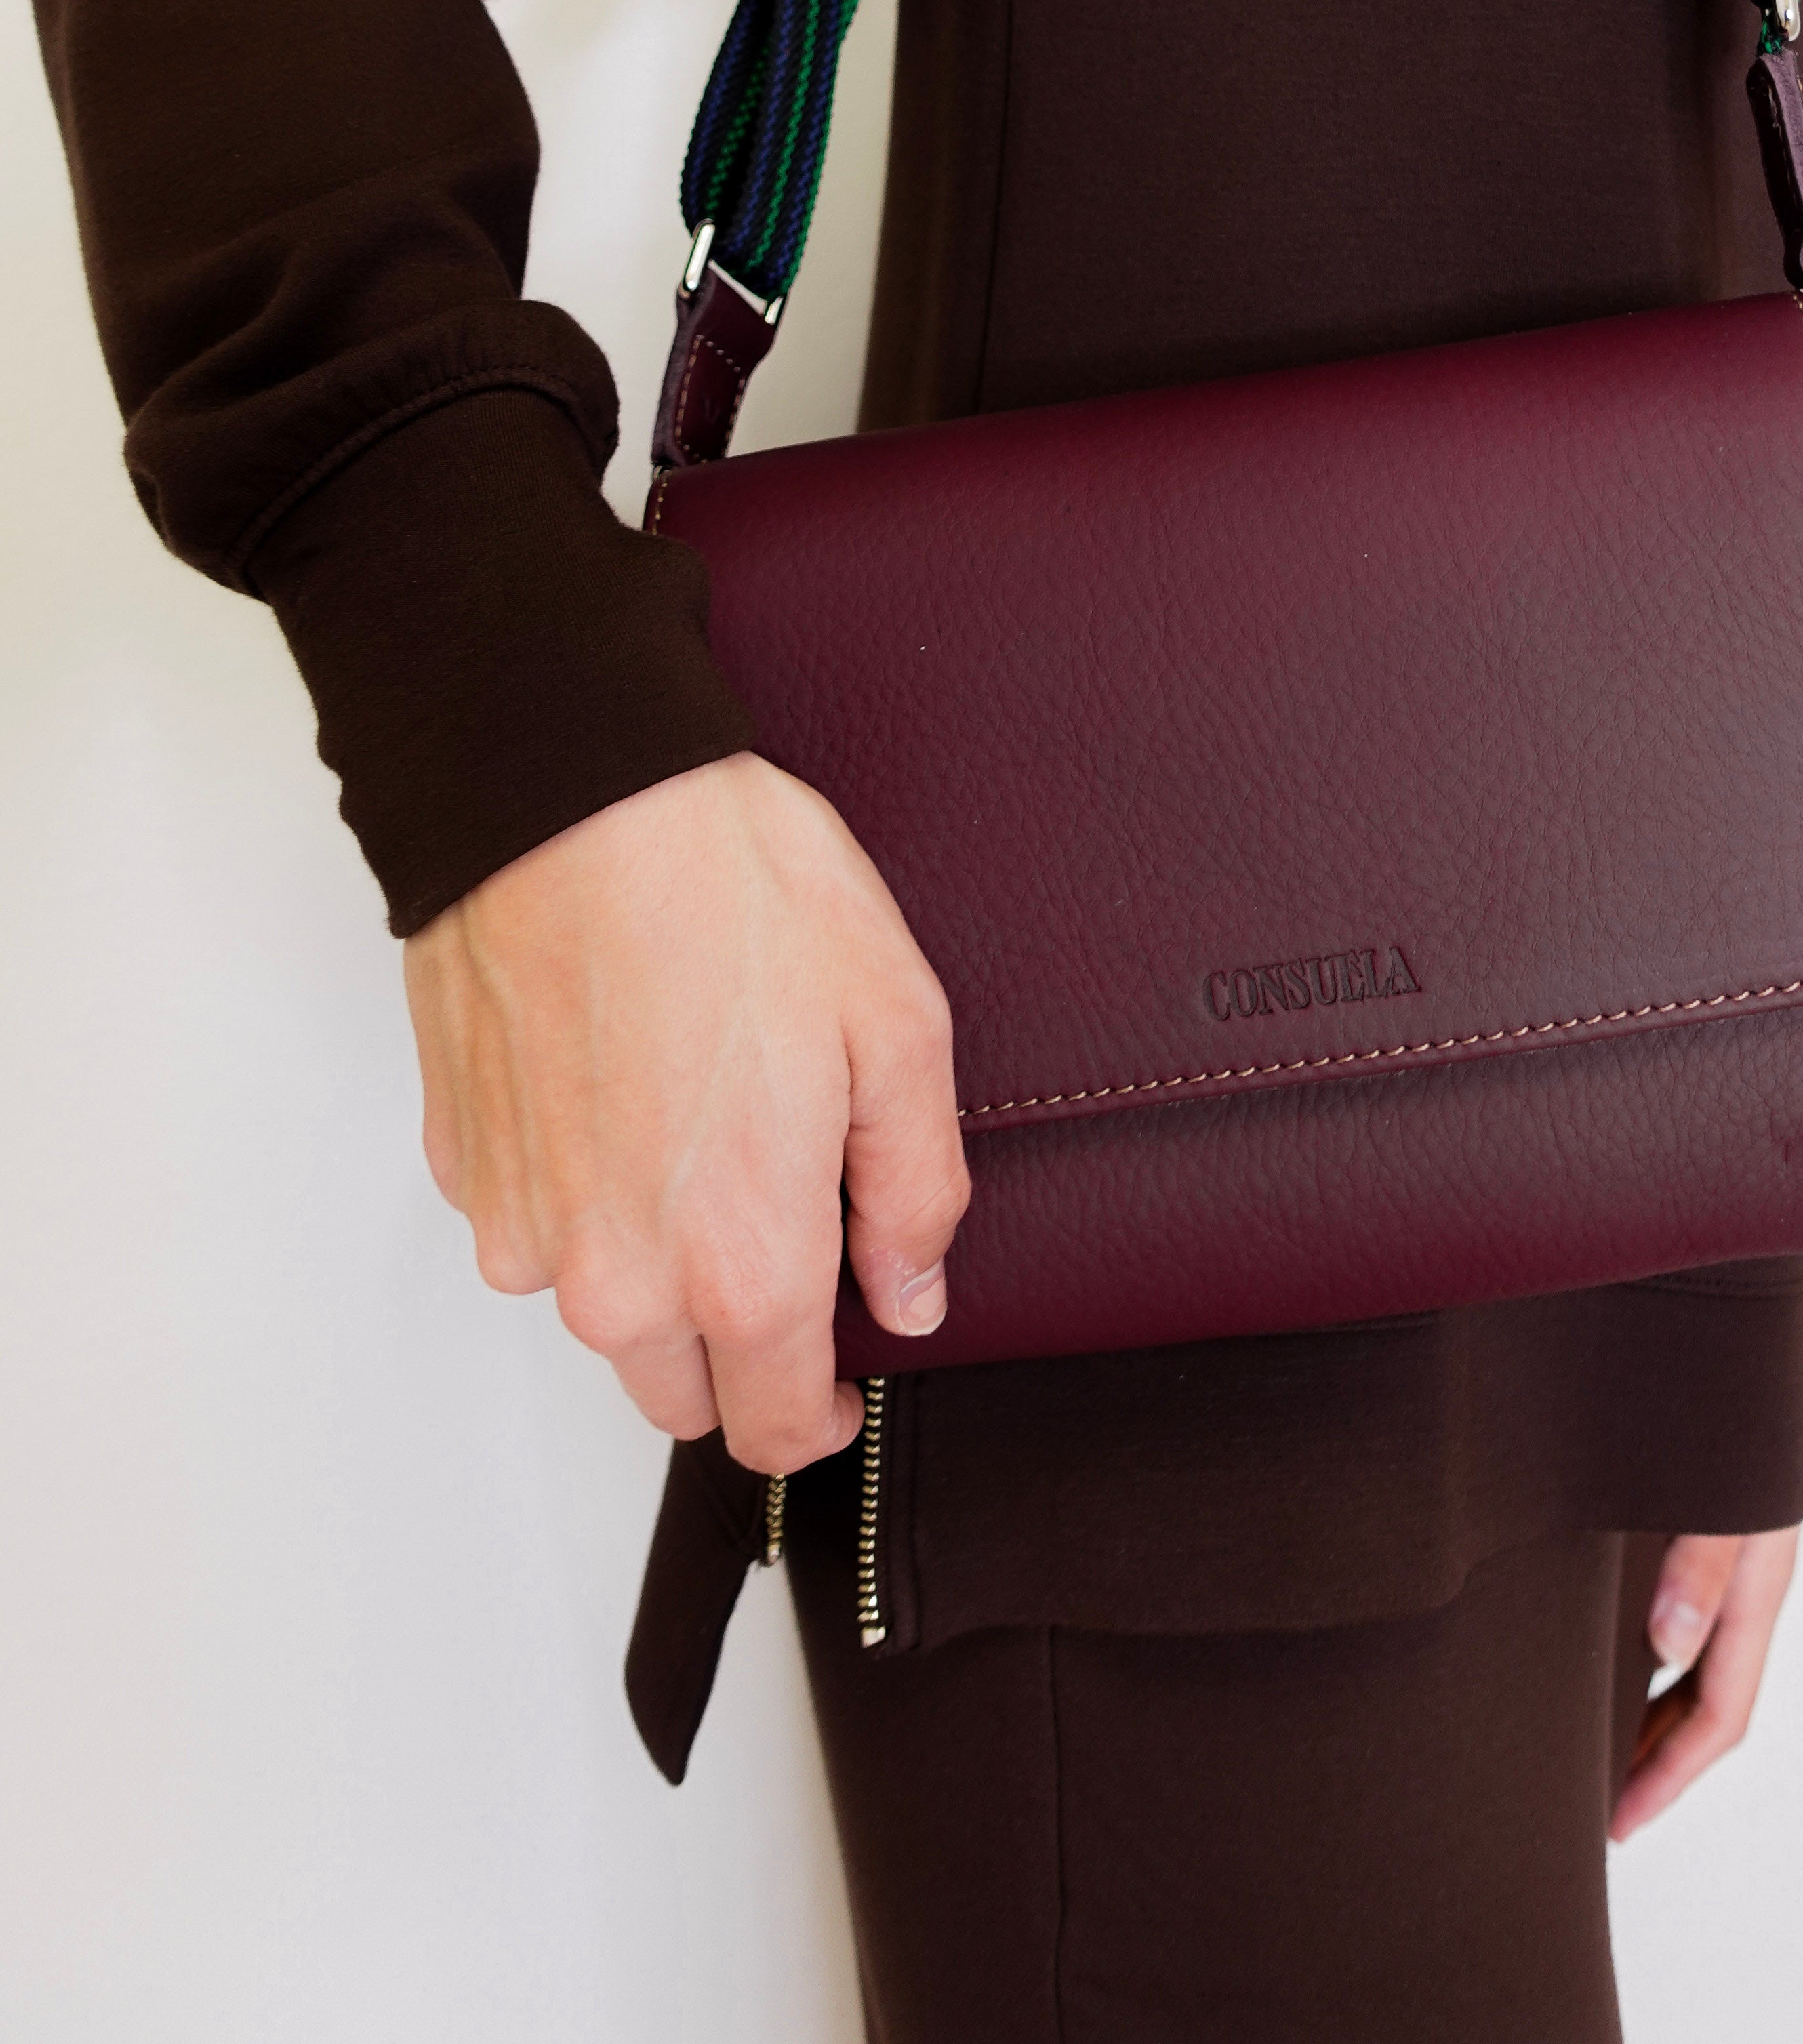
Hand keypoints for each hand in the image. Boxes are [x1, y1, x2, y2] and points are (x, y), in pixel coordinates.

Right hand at [402, 750, 968, 1474]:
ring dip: (653, 1266)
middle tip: (781, 1227)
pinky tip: (623, 1088)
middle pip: (682, 1391)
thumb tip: (913, 1295)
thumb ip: (915, 1193)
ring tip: (700, 1127)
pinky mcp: (464, 1166)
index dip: (822, 1416)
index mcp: (742, 1263)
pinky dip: (582, 1195)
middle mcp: (619, 1280)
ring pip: (604, 1312)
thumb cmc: (736, 890)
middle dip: (740, 1347)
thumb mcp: (897, 1027)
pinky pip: (538, 1227)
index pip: (777, 1428)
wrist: (567, 797)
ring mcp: (526, 1230)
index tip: (842, 1381)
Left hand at [1610, 1317, 1802, 1838]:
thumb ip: (1700, 1567)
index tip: (1621, 1820)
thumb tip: (1667, 1648)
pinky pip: (1683, 1609)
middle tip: (1597, 1798)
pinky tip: (1606, 1636)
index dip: (1671, 1775)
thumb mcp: (1728, 1494)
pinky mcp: (1708, 1522)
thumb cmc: (1754, 1408)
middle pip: (1706, 1702)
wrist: (1771, 1325)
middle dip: (1658, 1757)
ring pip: (1693, 1658)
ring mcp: (1731, 1557)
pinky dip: (1648, 1644)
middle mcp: (1747, 1584)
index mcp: (1757, 1591)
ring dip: (1651, 1705)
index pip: (1720, 1716)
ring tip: (1593, 1735)